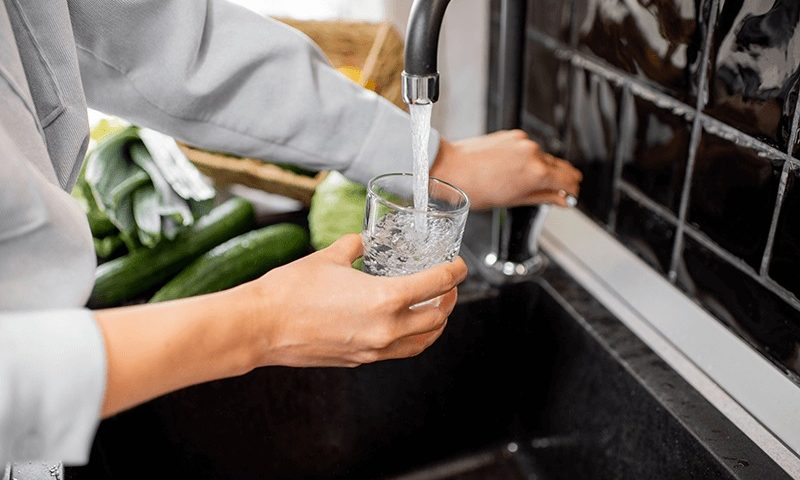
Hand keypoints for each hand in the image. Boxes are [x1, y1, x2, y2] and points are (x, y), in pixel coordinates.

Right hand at [241, 234, 467, 367]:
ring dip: (435, 324)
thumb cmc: (291, 291)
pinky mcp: (360, 360)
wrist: (261, 327)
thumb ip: (352, 247)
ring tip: (435, 309)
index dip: (454, 272)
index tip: (458, 265)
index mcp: (385, 299)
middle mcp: (386, 329)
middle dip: (449, 298)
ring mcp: (374, 349)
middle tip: (449, 285)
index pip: (436, 284)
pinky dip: (413, 339)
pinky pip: (399, 352)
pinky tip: (406, 328)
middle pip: (437, 317)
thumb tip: (360, 242)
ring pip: (423, 342)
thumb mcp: (328, 257)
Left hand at [430, 129, 582, 209]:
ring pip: (545, 157)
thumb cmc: (475, 188)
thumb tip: (561, 199)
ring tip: (527, 184)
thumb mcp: (513, 200)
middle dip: (562, 180)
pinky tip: (515, 170)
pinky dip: (528, 159)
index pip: (570, 180)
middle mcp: (533, 153)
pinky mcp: (512, 135)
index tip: (569, 196)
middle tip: (556, 193)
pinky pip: (529, 148)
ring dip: (543, 169)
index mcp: (537, 172)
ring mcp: (523, 142)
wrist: (451, 168)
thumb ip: (543, 197)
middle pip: (561, 167)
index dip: (572, 191)